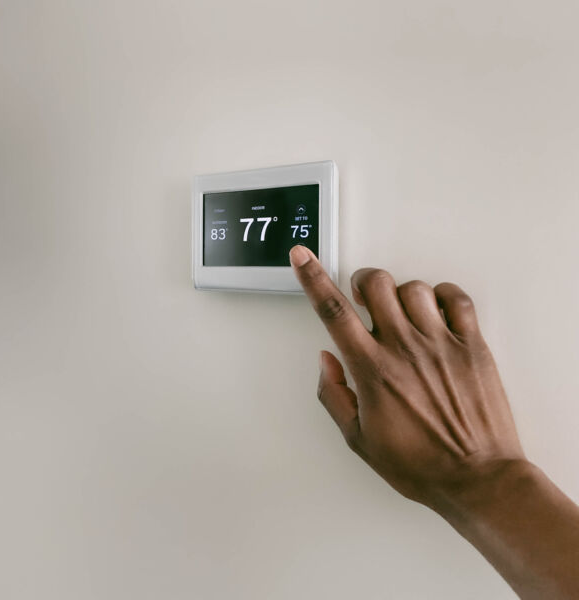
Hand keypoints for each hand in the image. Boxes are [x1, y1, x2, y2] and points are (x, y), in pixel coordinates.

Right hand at [289, 245, 524, 507]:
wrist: (478, 478)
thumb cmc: (420, 465)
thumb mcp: (358, 439)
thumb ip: (334, 394)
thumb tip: (326, 359)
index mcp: (372, 370)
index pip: (333, 311)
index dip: (313, 278)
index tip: (303, 257)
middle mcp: (404, 348)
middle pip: (376, 284)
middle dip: (362, 281)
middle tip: (363, 296)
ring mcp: (441, 343)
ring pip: (413, 287)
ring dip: (400, 293)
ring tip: (402, 313)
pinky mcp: (473, 346)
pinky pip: (457, 298)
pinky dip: (443, 295)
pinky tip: (436, 310)